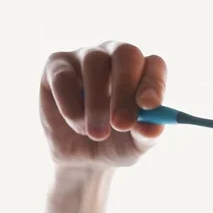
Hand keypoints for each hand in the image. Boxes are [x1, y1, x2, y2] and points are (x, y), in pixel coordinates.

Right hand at [40, 41, 166, 167]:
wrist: (84, 159)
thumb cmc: (119, 143)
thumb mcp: (138, 145)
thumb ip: (148, 133)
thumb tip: (153, 127)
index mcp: (144, 71)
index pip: (155, 65)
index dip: (154, 82)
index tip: (149, 106)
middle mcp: (117, 56)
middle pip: (126, 54)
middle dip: (125, 89)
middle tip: (122, 124)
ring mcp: (87, 56)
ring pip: (94, 63)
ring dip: (97, 104)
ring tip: (98, 135)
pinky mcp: (57, 66)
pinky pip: (63, 77)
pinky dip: (71, 107)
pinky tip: (78, 126)